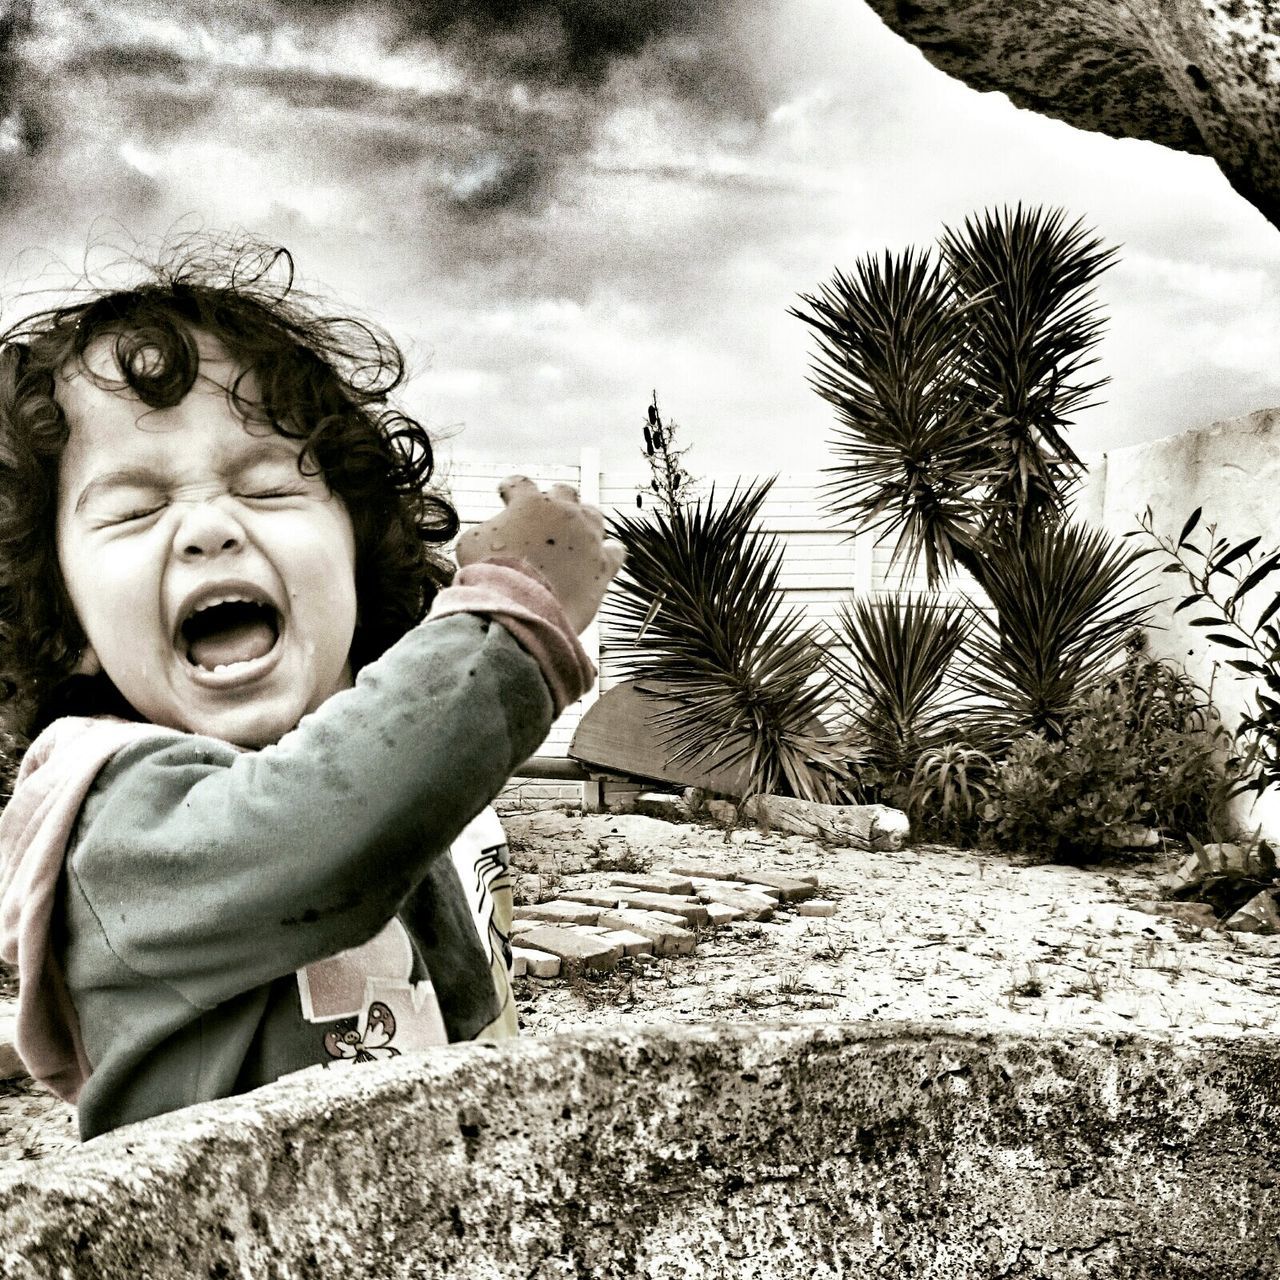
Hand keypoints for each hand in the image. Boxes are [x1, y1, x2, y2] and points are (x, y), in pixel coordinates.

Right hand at [456, 477, 625, 632]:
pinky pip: (615, 551)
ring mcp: (588, 536)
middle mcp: (563, 512)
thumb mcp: (470, 543)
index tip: (506, 494)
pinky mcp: (604, 564)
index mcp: (529, 501)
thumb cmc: (491, 575)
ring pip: (593, 514)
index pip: (519, 483)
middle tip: (544, 514)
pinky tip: (603, 554)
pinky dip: (608, 551)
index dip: (510, 488)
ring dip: (583, 520)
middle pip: (564, 492)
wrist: (521, 608)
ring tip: (575, 533)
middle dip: (553, 500)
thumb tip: (490, 533)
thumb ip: (484, 530)